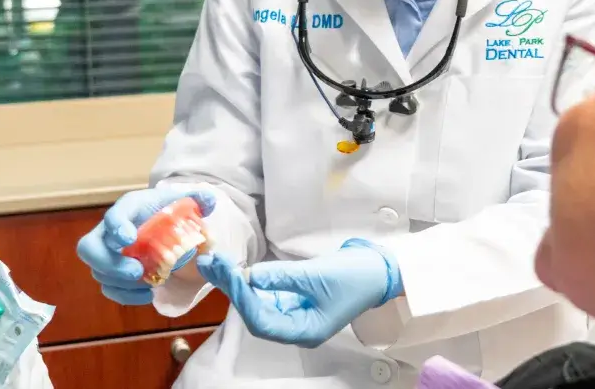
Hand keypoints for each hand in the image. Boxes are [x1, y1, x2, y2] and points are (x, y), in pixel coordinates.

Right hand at [76, 186, 216, 305]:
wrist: (163, 224)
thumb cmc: (170, 211)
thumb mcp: (185, 202)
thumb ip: (199, 200)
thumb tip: (210, 200)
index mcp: (129, 208)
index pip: (113, 215)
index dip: (116, 226)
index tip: (129, 238)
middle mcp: (110, 230)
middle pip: (89, 248)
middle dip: (109, 263)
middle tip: (136, 271)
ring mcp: (107, 253)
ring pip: (99, 272)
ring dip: (121, 283)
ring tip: (150, 284)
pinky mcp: (111, 272)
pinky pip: (109, 288)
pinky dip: (126, 295)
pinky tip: (148, 295)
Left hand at [197, 239, 401, 346]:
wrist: (381, 269)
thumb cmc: (355, 277)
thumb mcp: (317, 276)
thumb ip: (282, 277)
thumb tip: (249, 275)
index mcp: (304, 331)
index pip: (263, 320)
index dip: (244, 298)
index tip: (230, 274)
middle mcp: (295, 326)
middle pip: (256, 311)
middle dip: (233, 288)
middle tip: (213, 264)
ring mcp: (295, 312)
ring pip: (258, 301)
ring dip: (238, 283)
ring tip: (218, 263)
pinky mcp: (296, 297)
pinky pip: (268, 292)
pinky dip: (253, 280)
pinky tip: (237, 268)